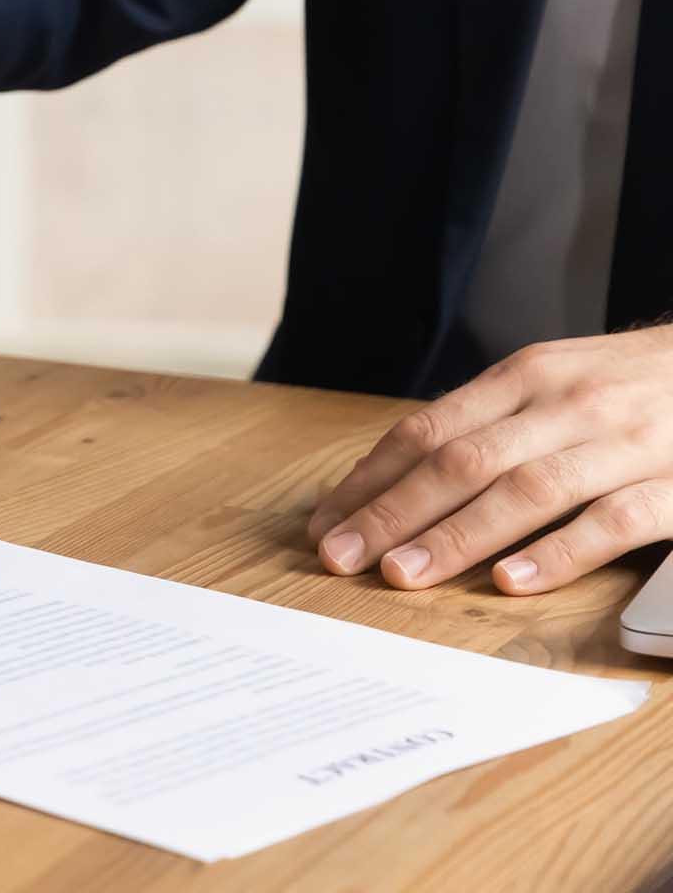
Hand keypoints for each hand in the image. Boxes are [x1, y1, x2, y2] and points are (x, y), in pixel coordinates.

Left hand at [306, 328, 672, 593]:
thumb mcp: (554, 382)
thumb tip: (397, 476)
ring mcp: (624, 444)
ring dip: (457, 537)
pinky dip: (560, 552)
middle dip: (393, 513)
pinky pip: (613, 522)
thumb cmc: (632, 383)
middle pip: (462, 462)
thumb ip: (489, 423)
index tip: (326, 523)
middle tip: (341, 558)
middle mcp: (566, 404)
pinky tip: (513, 580)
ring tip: (403, 575)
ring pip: (525, 491)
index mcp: (525, 377)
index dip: (372, 480)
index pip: (428, 431)